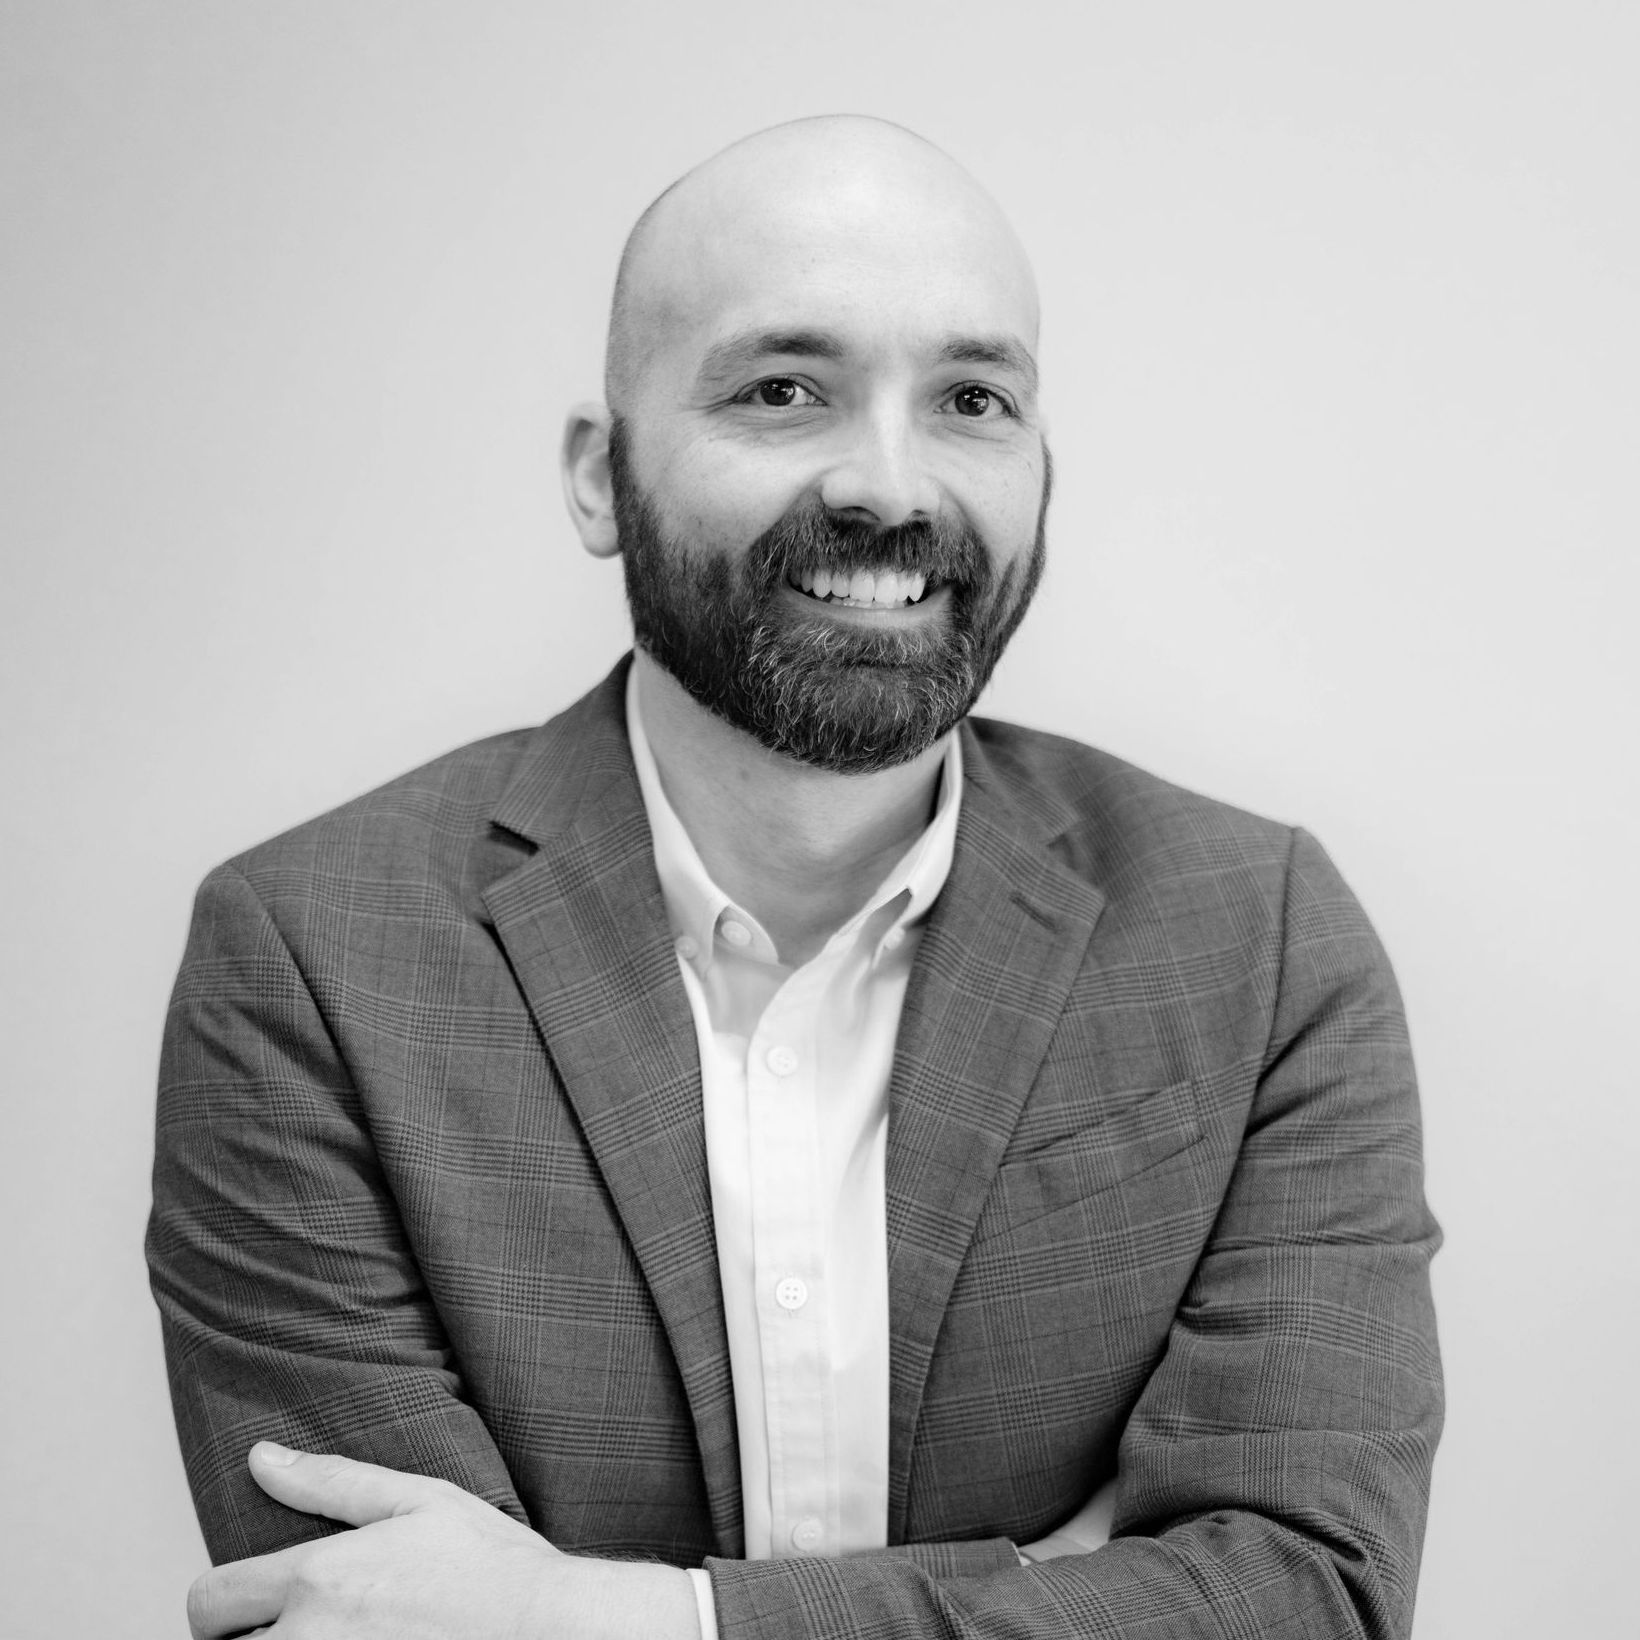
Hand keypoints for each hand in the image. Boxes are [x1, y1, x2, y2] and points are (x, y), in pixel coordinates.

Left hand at [186, 1442, 698, 1639]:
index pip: (212, 1599)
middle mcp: (308, 1639)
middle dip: (251, 1636)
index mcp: (319, 1577)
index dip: (221, 1602)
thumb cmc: (492, 1569)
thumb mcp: (419, 1501)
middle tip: (301, 1622)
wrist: (545, 1632)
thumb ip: (331, 1482)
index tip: (246, 1604)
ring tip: (337, 1635)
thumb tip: (261, 1458)